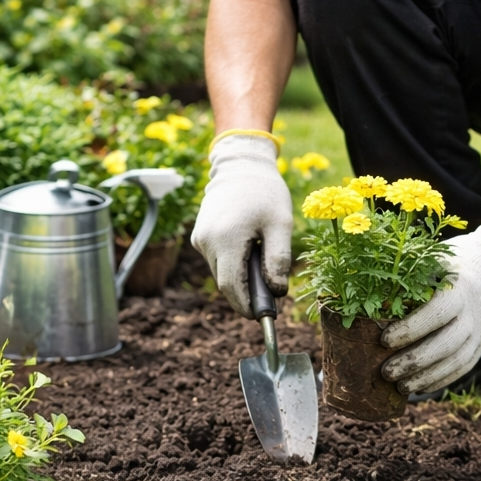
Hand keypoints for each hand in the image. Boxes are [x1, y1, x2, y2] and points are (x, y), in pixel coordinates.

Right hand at [190, 134, 293, 315]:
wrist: (240, 165)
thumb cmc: (265, 192)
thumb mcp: (281, 224)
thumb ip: (279, 259)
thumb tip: (276, 291)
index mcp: (226, 239)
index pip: (231, 287)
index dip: (246, 306)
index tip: (262, 316)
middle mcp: (206, 241)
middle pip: (225, 283)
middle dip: (246, 294)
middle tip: (270, 295)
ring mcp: (199, 238)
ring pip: (220, 272)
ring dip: (239, 277)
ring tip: (261, 264)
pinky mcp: (198, 236)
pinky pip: (216, 260)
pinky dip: (232, 263)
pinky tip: (249, 251)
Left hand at [381, 211, 480, 392]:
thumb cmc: (457, 260)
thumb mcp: (438, 259)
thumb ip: (413, 277)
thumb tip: (371, 294)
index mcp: (460, 288)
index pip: (436, 313)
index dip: (410, 329)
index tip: (384, 340)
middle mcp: (474, 312)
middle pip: (447, 344)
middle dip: (414, 361)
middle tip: (386, 372)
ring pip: (456, 362)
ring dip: (426, 377)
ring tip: (400, 387)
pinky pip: (464, 367)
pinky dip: (441, 379)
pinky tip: (420, 387)